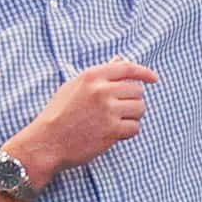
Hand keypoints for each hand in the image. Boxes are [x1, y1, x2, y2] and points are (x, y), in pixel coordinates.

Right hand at [12, 59, 158, 184]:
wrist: (47, 141)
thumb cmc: (59, 113)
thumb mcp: (74, 86)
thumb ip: (99, 74)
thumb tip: (120, 60)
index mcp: (92, 76)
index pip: (127, 68)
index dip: (144, 73)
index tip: (154, 79)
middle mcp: (101, 90)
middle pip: (137, 90)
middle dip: (133, 100)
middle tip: (121, 110)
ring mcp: (107, 111)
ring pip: (140, 108)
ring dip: (133, 116)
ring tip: (117, 121)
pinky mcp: (111, 131)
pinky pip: (135, 127)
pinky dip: (129, 131)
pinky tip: (115, 133)